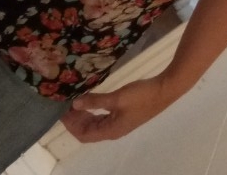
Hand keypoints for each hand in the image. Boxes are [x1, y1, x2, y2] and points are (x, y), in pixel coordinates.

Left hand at [61, 75, 179, 142]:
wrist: (163, 91)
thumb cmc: (140, 96)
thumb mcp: (116, 98)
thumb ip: (95, 101)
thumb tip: (75, 104)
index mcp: (111, 130)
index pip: (84, 135)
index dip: (71, 126)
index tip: (62, 112)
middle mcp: (113, 130)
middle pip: (88, 131)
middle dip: (76, 120)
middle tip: (66, 104)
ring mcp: (119, 123)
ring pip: (95, 124)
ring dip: (84, 115)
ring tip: (75, 102)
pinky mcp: (124, 114)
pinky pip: (103, 117)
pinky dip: (94, 111)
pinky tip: (91, 100)